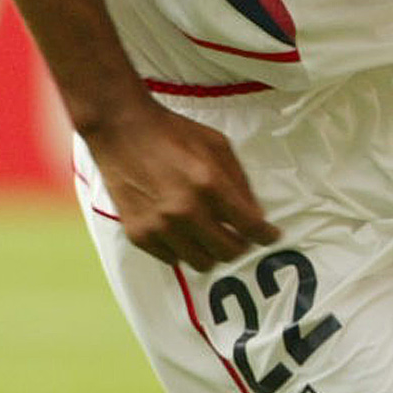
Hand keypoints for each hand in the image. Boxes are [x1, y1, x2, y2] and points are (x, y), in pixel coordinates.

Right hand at [84, 101, 282, 271]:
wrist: (121, 129)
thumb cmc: (172, 132)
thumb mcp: (217, 145)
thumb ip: (240, 181)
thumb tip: (256, 214)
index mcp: (209, 184)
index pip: (250, 227)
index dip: (266, 235)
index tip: (270, 236)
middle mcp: (185, 210)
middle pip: (228, 252)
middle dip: (241, 245)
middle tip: (239, 235)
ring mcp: (160, 226)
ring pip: (202, 263)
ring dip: (211, 251)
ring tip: (209, 235)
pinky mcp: (139, 234)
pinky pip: (172, 260)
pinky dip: (183, 250)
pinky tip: (182, 232)